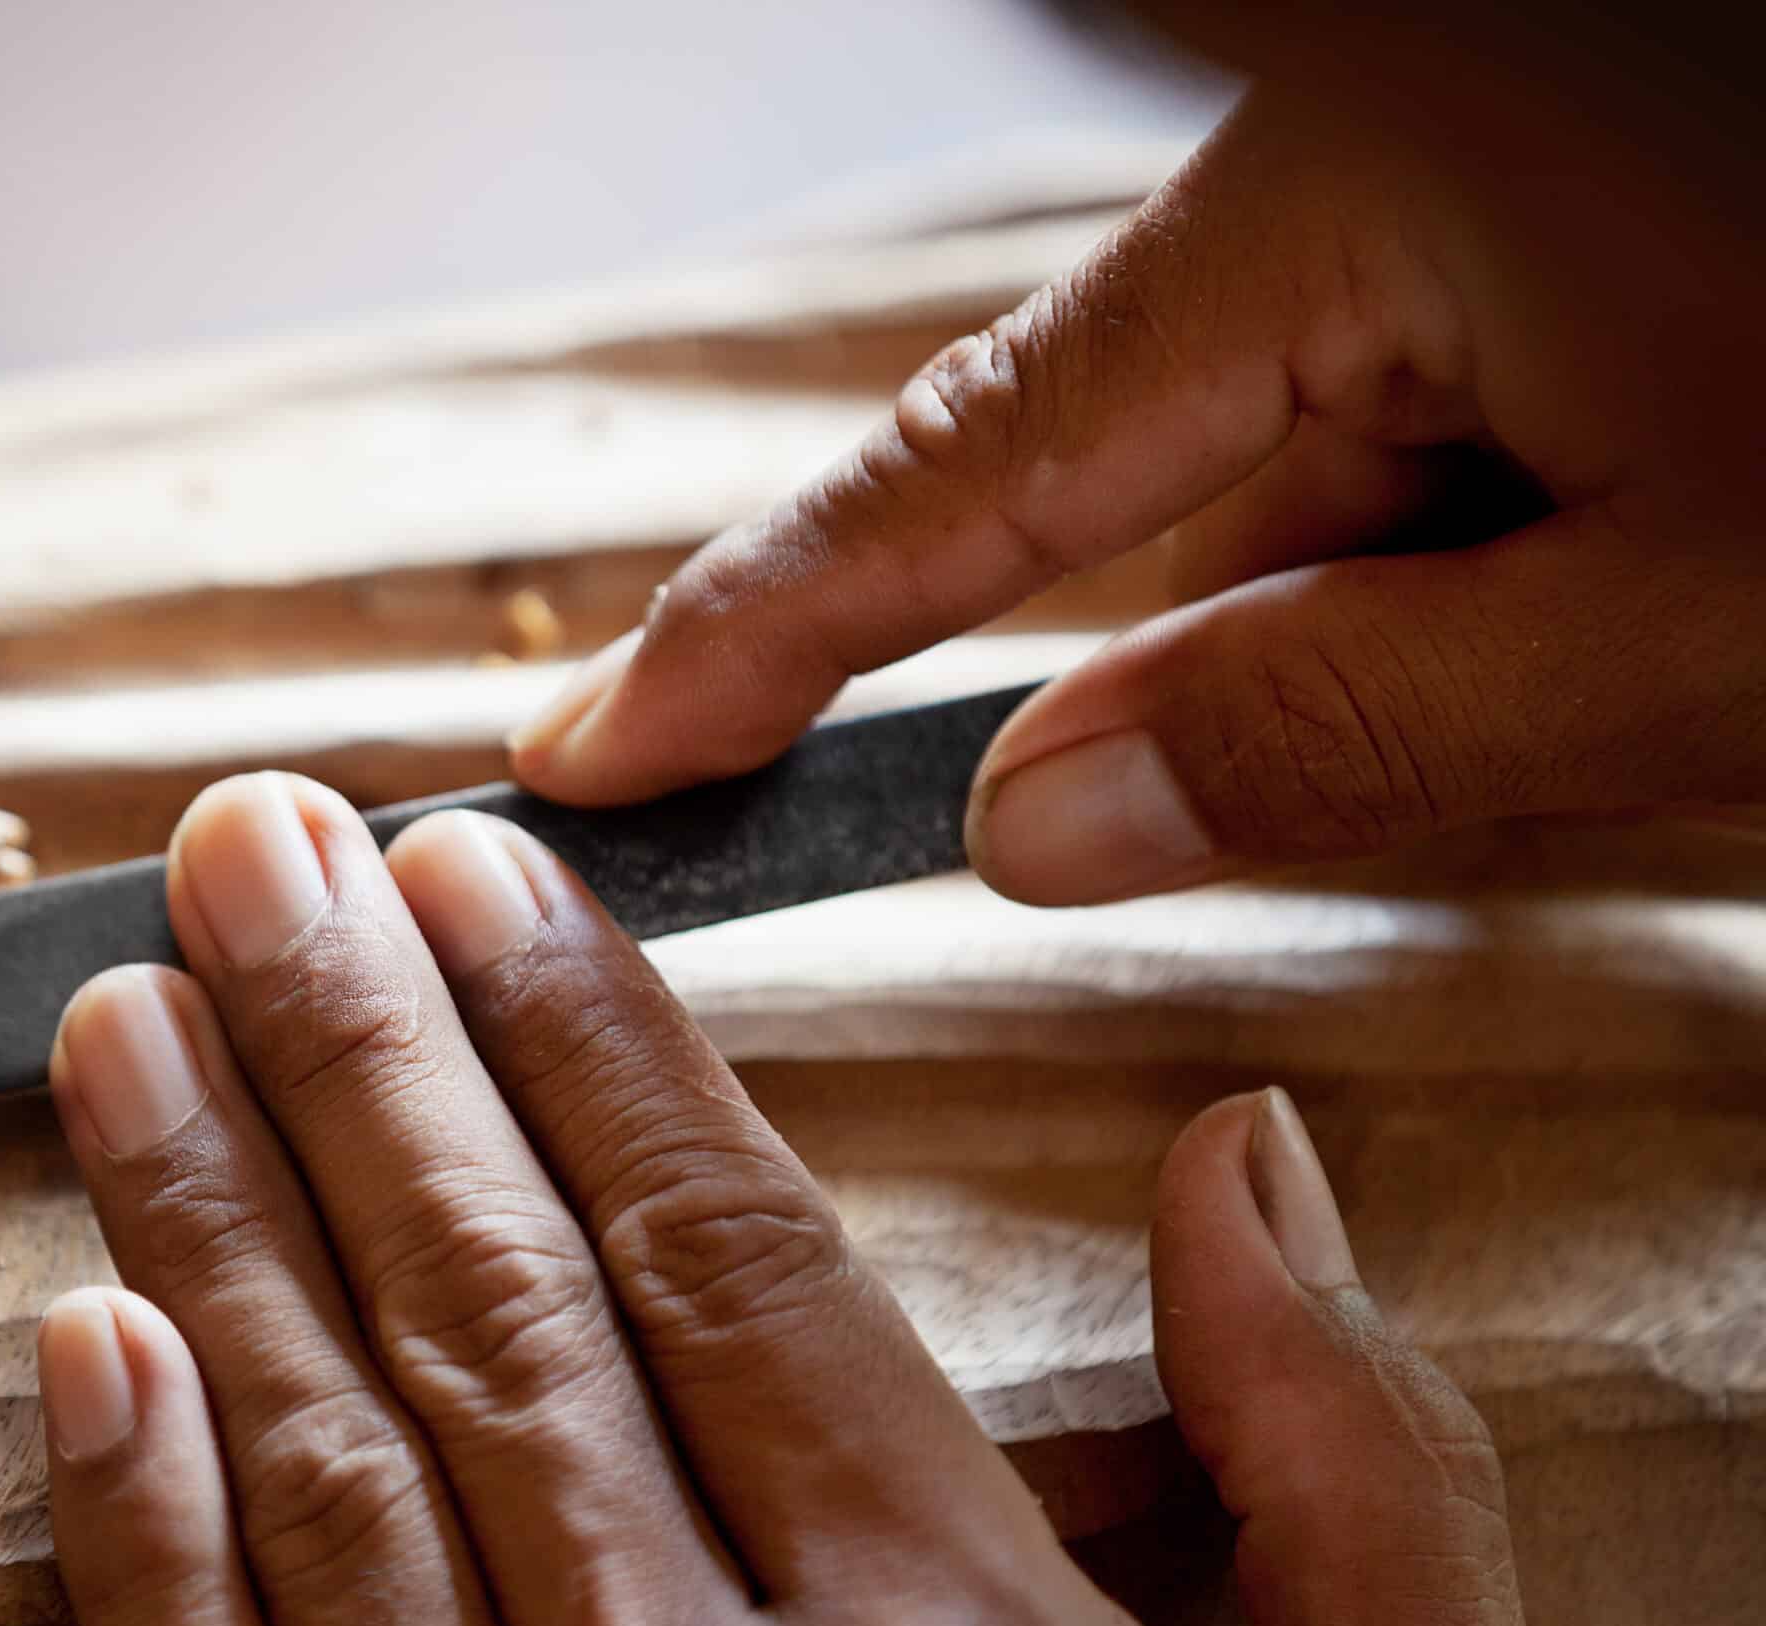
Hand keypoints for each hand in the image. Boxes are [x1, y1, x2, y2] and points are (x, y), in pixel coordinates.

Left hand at [34, 774, 1591, 1625]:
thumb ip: (1359, 1488)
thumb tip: (1252, 1167)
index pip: (725, 1253)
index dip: (586, 1035)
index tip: (479, 868)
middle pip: (493, 1314)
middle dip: (356, 1047)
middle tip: (249, 851)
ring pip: (323, 1485)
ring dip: (203, 1219)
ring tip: (120, 1018)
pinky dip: (129, 1535)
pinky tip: (75, 1341)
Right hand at [505, 62, 1765, 903]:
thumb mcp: (1690, 639)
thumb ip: (1329, 731)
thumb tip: (1042, 810)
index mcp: (1351, 211)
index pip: (955, 478)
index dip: (756, 637)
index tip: (602, 752)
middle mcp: (1372, 181)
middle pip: (1161, 486)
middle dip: (1266, 661)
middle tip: (1484, 717)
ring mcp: (1463, 210)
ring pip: (1323, 486)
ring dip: (1433, 624)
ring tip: (1672, 614)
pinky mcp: (1547, 253)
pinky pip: (1436, 443)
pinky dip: (1505, 565)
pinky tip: (1670, 566)